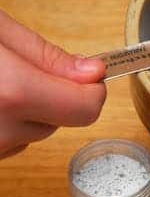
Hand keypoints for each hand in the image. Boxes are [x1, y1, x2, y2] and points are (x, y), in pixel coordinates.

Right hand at [0, 10, 105, 158]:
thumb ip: (45, 55)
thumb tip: (91, 72)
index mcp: (10, 92)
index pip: (85, 109)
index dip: (93, 90)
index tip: (89, 74)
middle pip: (60, 121)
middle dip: (52, 96)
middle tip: (18, 68)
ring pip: (32, 133)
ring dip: (25, 112)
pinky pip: (6, 141)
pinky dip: (4, 123)